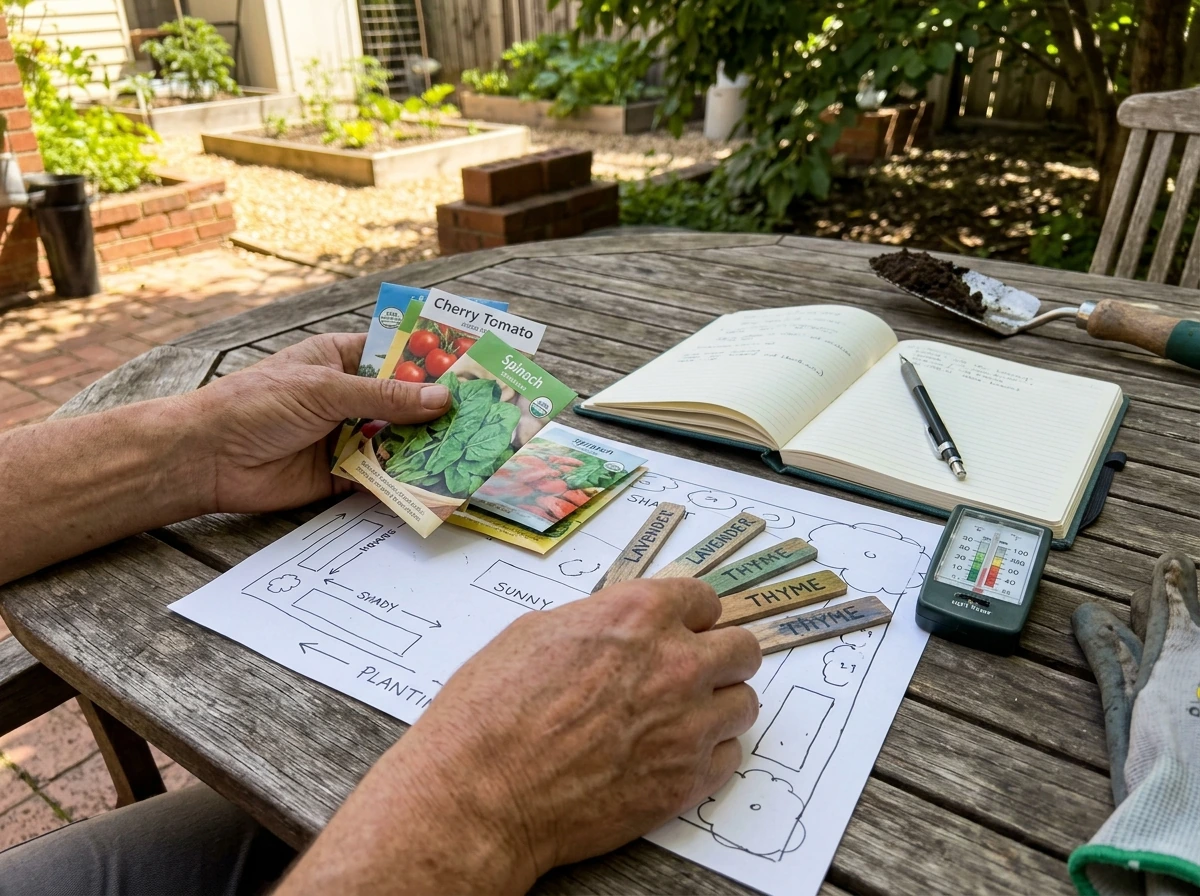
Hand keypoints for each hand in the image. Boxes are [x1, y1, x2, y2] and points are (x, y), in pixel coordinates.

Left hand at [184, 333, 450, 513]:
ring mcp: (347, 437)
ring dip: (428, 447)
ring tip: (474, 450)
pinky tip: (437, 484)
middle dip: (438, 411)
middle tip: (485, 416)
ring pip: (398, 442)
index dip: (432, 362)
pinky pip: (382, 478)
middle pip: (404, 403)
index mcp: (341, 360)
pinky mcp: (342, 476)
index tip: (473, 366)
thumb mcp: (325, 390)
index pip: (396, 356)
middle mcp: (348, 398)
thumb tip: (441, 400)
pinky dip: (406, 482)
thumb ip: (384, 397)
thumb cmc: (256, 404)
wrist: (208, 458)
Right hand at [278, 578, 760, 895]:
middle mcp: (674, 663)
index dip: (691, 615)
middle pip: (741, 648)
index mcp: (636, 616)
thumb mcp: (535, 634)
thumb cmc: (490, 714)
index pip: (704, 598)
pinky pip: (729, 756)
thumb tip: (615, 628)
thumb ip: (596, 623)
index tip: (686, 627)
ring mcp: (687, 724)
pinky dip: (708, 755)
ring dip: (717, 706)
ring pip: (743, 703)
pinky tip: (673, 755)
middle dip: (719, 656)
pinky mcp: (686, 780)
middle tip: (694, 671)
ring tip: (682, 717)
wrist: (480, 794)